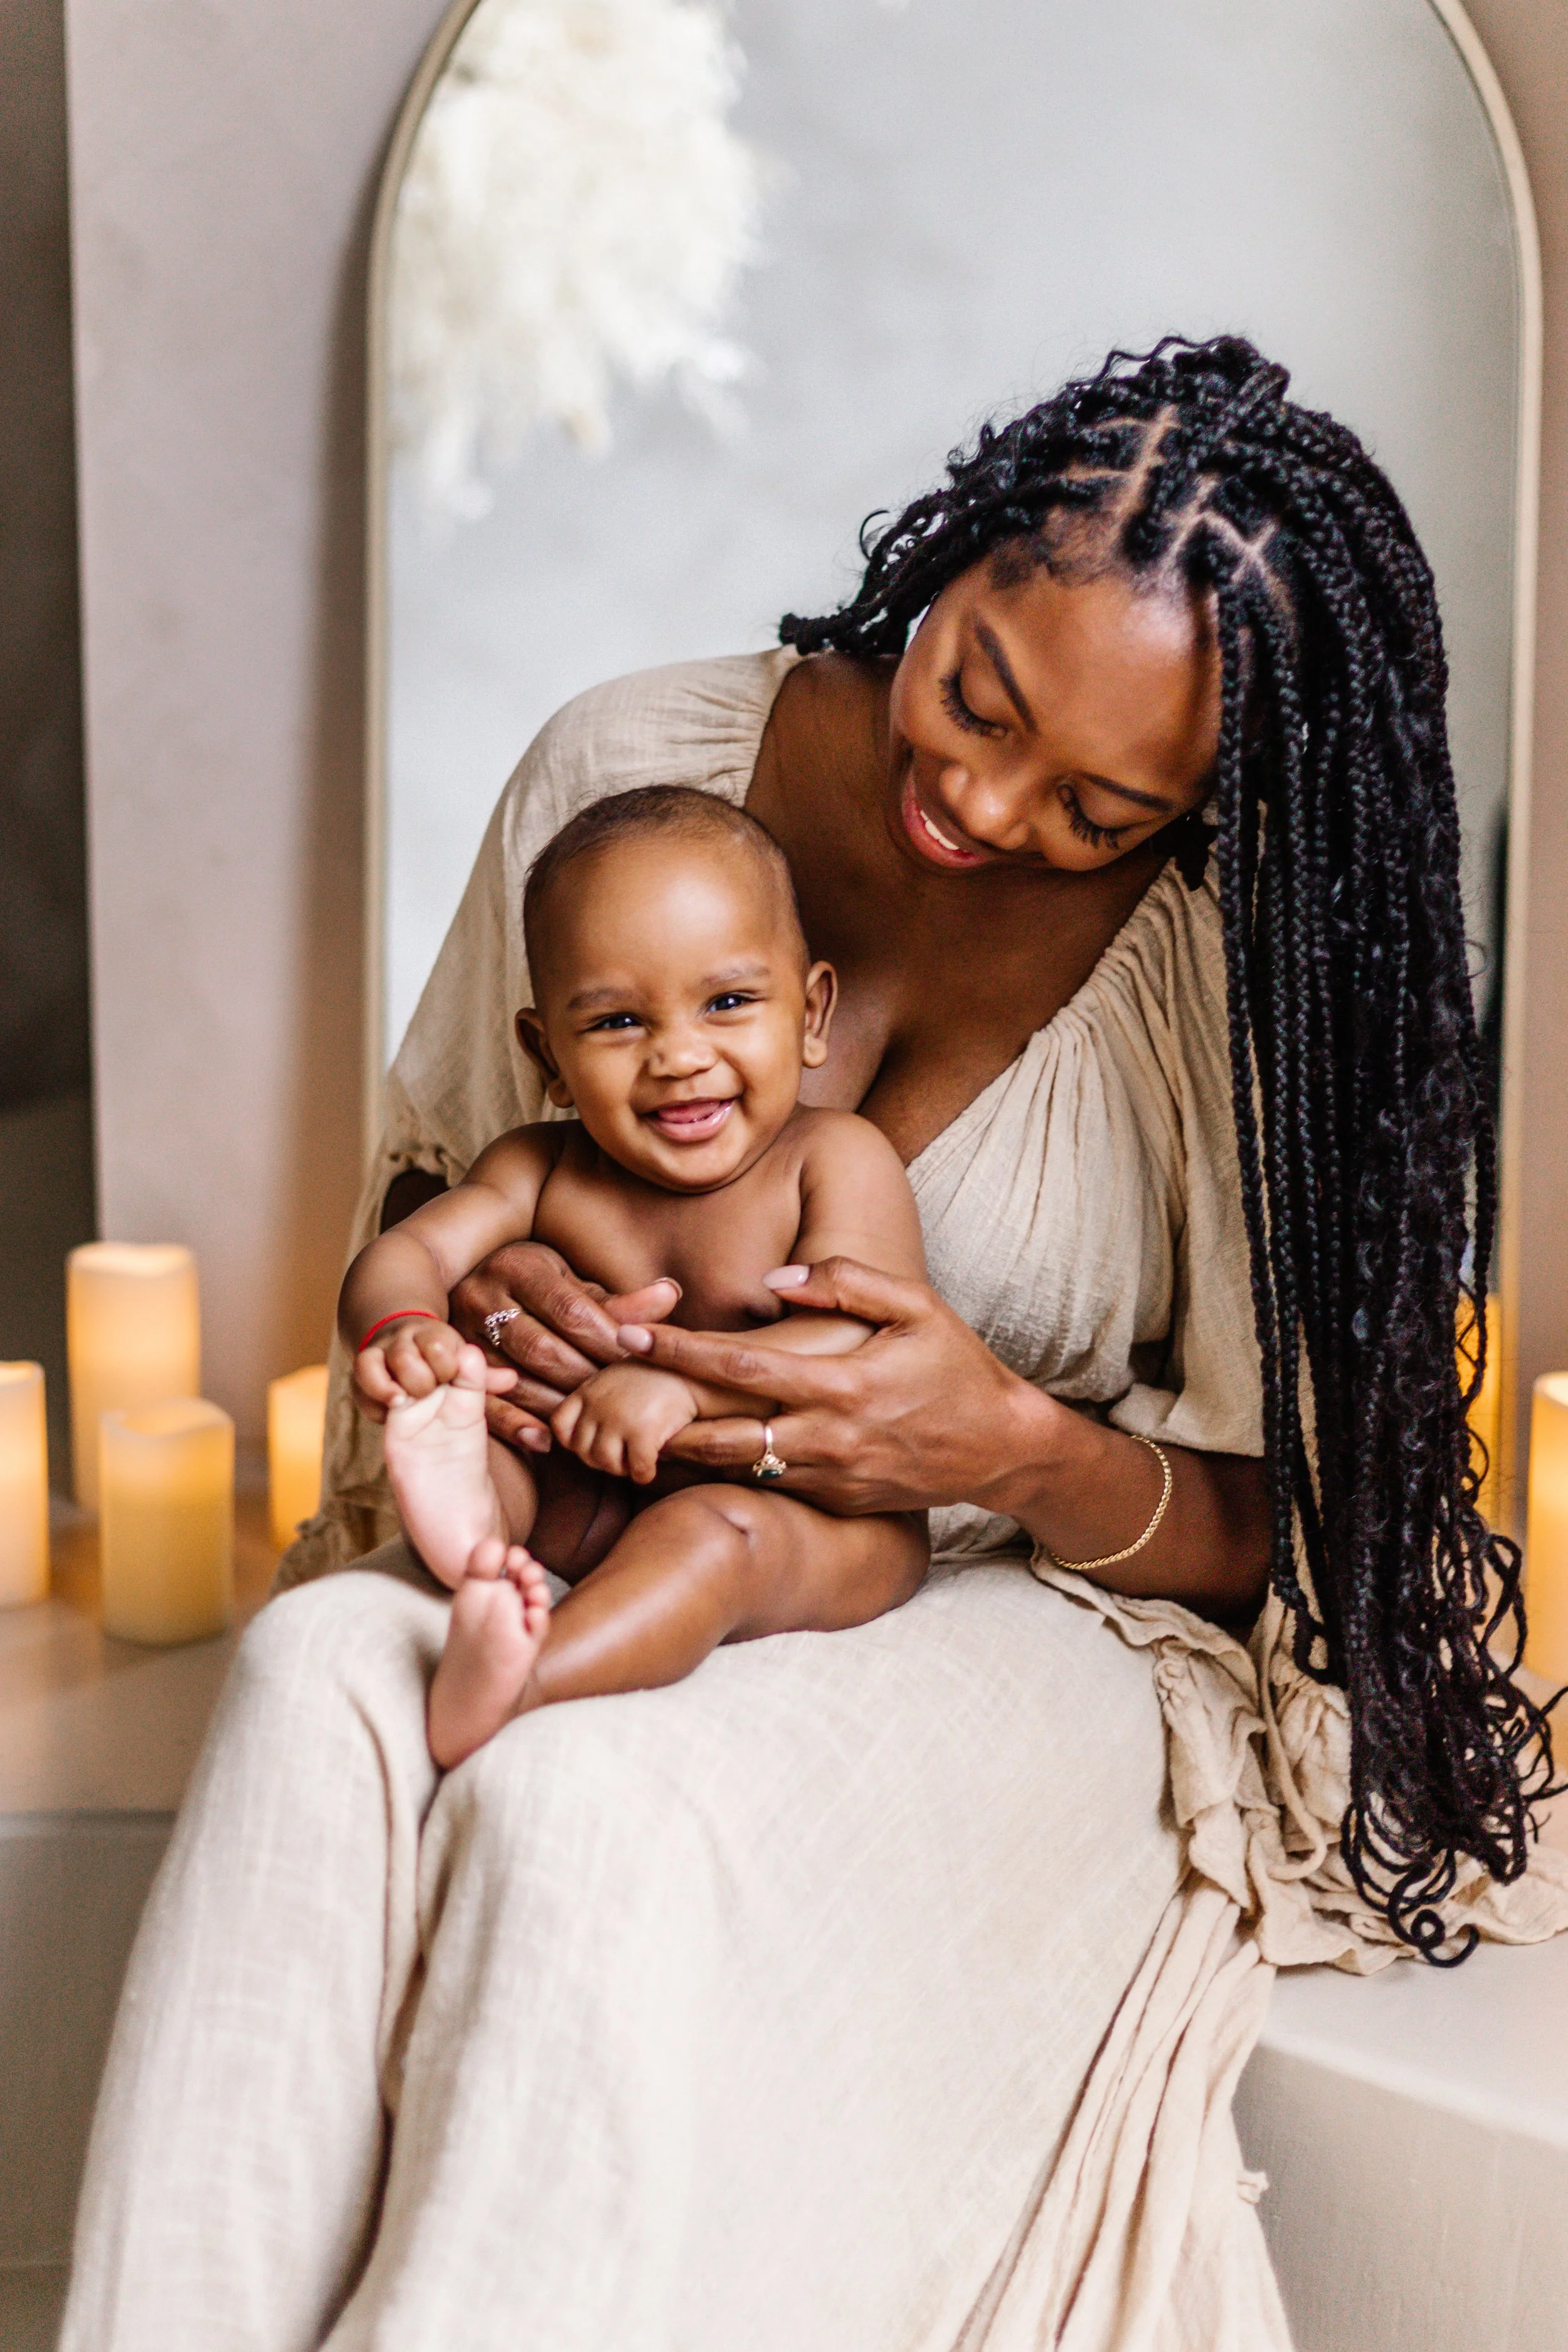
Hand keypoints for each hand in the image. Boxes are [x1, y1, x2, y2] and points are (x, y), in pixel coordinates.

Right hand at [352, 1315, 519, 1422]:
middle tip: (433, 1390)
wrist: (431, 1443)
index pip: (439, 1343)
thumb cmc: (454, 1404)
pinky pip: (362, 1376)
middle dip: (419, 1373)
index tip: (453, 1378)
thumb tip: (510, 1377)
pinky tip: (393, 1406)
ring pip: (373, 1359)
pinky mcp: (367, 1386)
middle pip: (404, 1350)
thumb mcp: (470, 1394)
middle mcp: (409, 1348)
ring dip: (392, 1382)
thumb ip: (483, 1384)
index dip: (446, 1362)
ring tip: (408, 1399)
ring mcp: (385, 1364)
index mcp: (439, 1344)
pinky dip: (375, 1391)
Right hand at [447, 1242, 682, 1451]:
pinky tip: (546, 1440)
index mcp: (520, 1265)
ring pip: (513, 1377)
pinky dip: (515, 1424)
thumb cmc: (542, 1287)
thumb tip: (669, 1295)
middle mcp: (483, 1294)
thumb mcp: (575, 1284)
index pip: (571, 1310)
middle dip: (585, 1376)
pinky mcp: (452, 1365)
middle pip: (541, 1347)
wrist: (478, 1281)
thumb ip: (618, 1301)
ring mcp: (461, 1332)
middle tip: (620, 1401)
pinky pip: (483, 1401)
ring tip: (593, 1424)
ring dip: (557, 1404)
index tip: (638, 1364)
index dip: (607, 1340)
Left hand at [550, 1363, 698, 1483]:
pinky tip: (652, 1468)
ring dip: (621, 1469)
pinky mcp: (642, 1431)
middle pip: (583, 1451)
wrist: (691, 1370)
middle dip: (602, 1460)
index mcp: (588, 1390)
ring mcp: (618, 1418)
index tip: (597, 1443)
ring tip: (635, 1461)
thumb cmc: (655, 1377)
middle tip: (623, 1456)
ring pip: (606, 1464)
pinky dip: (643, 1475)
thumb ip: (596, 1401)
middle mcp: (597, 1404)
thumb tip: (583, 1442)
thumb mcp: (614, 1380)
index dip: (575, 1442)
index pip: (560, 1425)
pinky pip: (635, 1469)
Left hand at [623, 1258, 1052, 1515]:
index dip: (680, 1353)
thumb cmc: (958, 1366)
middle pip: (719, 1431)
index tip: (631, 1336)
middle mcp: (827, 1439)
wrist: (1000, 1448)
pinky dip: (717, 1472)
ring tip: (624, 1426)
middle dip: (657, 1410)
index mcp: (842, 1385)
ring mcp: (827, 1477)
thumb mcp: (917, 1306)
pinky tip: (679, 1454)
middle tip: (602, 1390)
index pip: (742, 1368)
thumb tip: (774, 1281)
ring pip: (732, 1468)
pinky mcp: (832, 1500)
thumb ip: (846, 1282)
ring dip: (676, 1451)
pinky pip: (762, 1485)